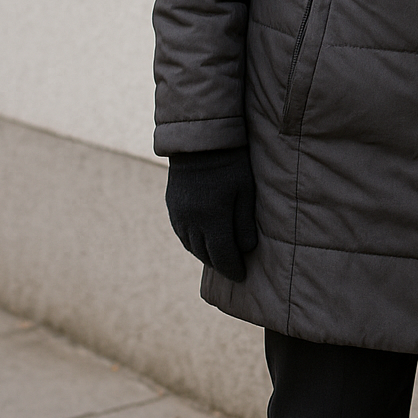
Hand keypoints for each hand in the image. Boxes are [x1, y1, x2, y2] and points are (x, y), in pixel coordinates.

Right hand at [165, 146, 257, 281]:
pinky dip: (192, 242)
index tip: (242, 276)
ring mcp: (179, 214)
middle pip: (205, 254)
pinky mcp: (172, 206)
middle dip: (220, 264)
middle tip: (232, 269)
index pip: (222, 256)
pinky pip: (182, 233)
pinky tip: (202, 241)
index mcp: (212, 219)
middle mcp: (192, 222)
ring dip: (205, 255)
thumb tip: (245, 250)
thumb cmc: (231, 164)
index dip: (232, 269)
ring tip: (219, 258)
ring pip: (191, 246)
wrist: (200, 141)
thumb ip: (245, 224)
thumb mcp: (245, 192)